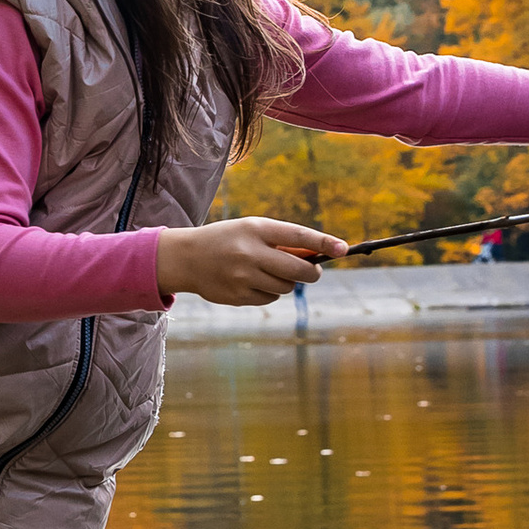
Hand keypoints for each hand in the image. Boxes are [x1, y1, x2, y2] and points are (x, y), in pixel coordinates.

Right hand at [153, 216, 346, 304]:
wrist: (186, 258)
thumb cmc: (226, 240)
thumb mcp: (250, 230)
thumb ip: (281, 242)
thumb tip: (316, 258)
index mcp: (256, 230)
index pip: (297, 236)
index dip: (323, 243)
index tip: (342, 249)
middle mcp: (250, 253)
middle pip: (299, 271)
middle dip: (312, 273)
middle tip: (313, 271)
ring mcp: (244, 277)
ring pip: (286, 287)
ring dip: (287, 282)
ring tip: (269, 272)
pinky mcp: (239, 297)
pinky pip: (270, 299)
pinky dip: (270, 292)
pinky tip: (253, 282)